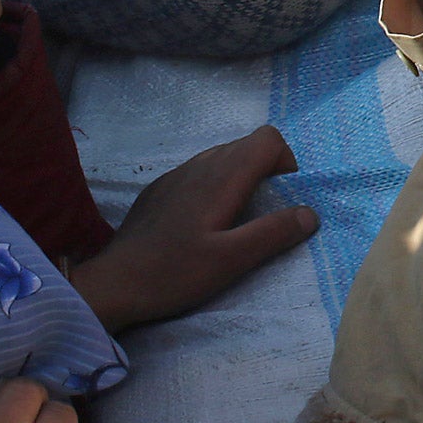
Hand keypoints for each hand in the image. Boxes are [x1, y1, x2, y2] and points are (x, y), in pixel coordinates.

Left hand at [68, 126, 317, 333]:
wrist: (112, 284)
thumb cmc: (174, 272)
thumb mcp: (231, 261)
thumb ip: (272, 233)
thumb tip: (310, 213)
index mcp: (222, 177)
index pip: (268, 139)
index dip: (285, 162)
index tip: (281, 198)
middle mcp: (200, 165)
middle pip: (247, 145)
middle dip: (266, 171)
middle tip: (261, 214)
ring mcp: (176, 175)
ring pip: (222, 157)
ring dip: (239, 178)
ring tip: (233, 220)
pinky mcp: (159, 189)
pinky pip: (198, 172)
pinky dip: (213, 186)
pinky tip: (200, 225)